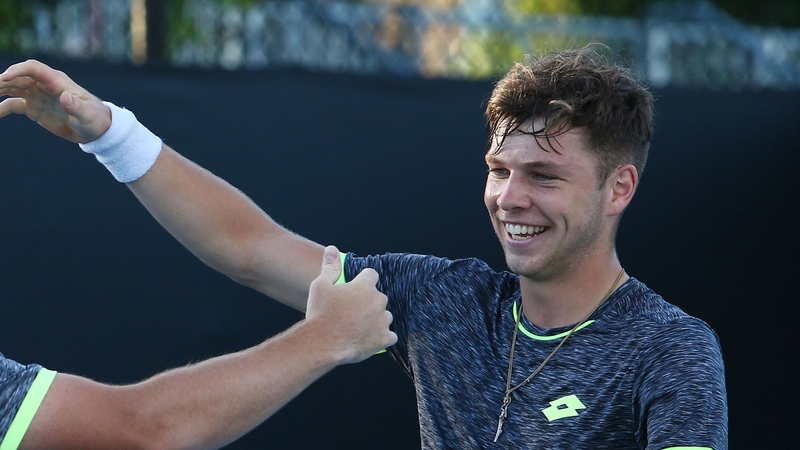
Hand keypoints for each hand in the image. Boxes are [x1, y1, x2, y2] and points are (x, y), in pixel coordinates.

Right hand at [0, 59, 110, 142]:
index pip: (33, 68)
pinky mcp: (33, 107)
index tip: (4, 78)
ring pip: (11, 88)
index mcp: (56, 81)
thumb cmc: (94, 119)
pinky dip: (0, 108)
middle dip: (1, 81)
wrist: (94, 129)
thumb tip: (65, 97)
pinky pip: (12, 105)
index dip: (18, 70)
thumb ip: (76, 106)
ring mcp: (36, 95)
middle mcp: (43, 85)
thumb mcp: (87, 115)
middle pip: (17, 77)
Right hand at [305, 245, 396, 363]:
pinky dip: (381, 338)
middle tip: (349, 313)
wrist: (322, 343)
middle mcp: (379, 300)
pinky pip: (389, 336)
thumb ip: (330, 267)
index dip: (362, 281)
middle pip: (377, 298)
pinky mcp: (385, 338)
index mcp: (365, 285)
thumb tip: (332, 249)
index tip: (353, 290)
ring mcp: (383, 320)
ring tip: (356, 328)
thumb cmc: (320, 313)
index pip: (371, 275)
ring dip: (374, 320)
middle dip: (367, 303)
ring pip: (384, 317)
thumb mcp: (320, 285)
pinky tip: (367, 339)